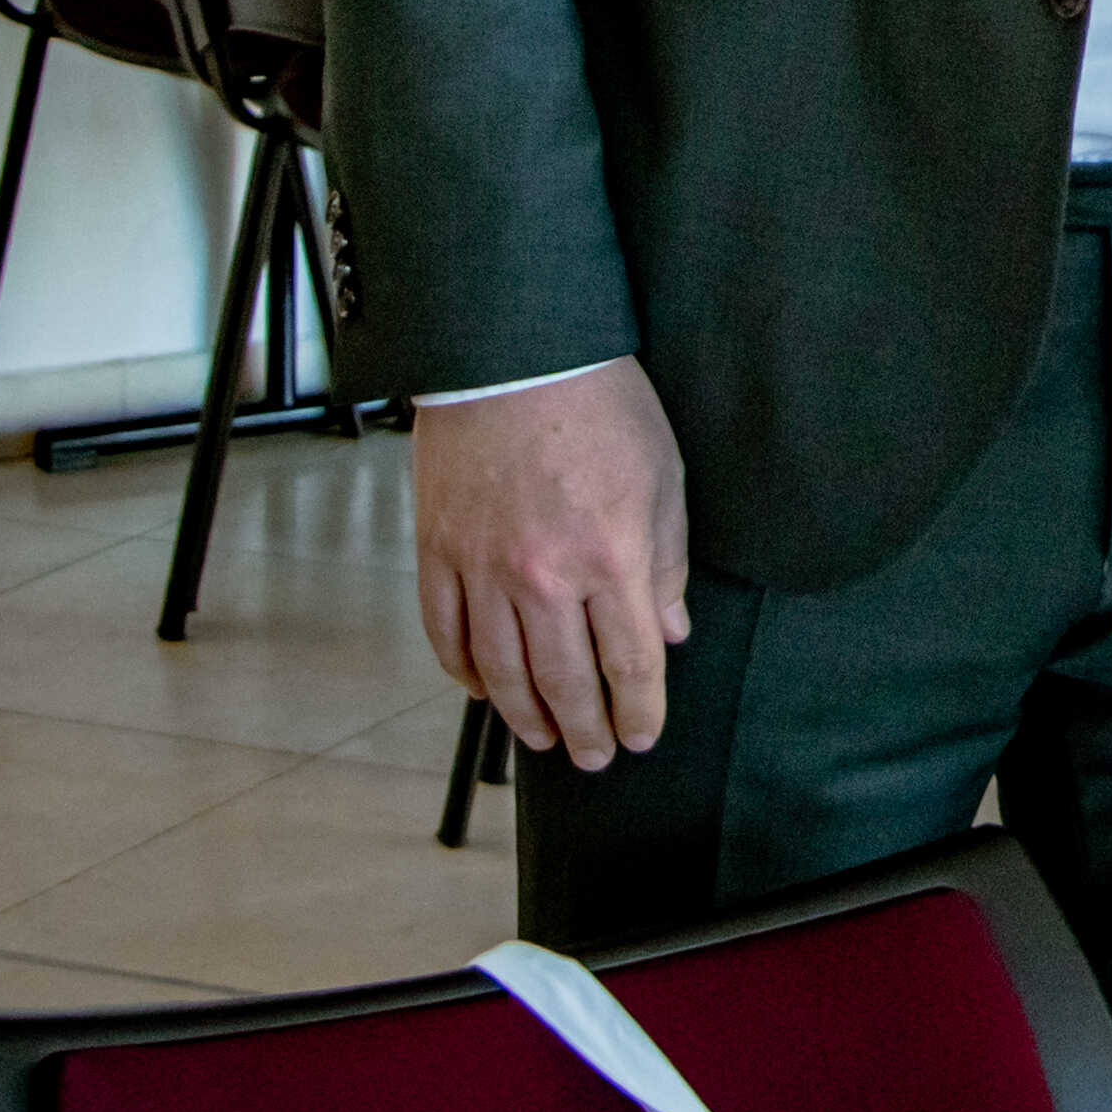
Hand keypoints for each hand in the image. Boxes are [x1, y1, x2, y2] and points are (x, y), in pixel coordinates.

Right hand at [411, 355, 690, 768]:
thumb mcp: (663, 480)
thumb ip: (666, 564)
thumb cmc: (601, 407)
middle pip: (566, 681)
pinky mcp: (439, 551)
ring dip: (525, 715)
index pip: (631, 663)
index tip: (643, 736)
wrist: (515, 353)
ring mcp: (484, 567)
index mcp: (611, 558)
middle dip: (586, 730)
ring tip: (543, 739)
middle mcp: (545, 576)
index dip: (639, 710)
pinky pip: (447, 632)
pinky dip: (464, 671)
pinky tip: (483, 690)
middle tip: (595, 758)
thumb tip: (671, 630)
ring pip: (502, 670)